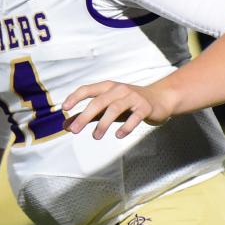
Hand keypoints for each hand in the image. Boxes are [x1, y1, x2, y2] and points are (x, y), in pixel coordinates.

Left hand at [62, 80, 176, 139]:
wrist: (160, 99)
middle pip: (99, 101)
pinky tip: (118, 135)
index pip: (87, 89)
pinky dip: (126, 126)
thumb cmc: (128, 104)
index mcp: (107, 87)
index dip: (75, 98)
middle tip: (74, 131)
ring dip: (104, 123)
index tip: (64, 108)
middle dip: (85, 115)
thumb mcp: (106, 108)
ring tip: (96, 137)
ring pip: (115, 108)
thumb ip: (87, 116)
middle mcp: (119, 90)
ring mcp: (133, 98)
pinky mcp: (145, 108)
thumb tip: (66, 126)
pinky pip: (135, 117)